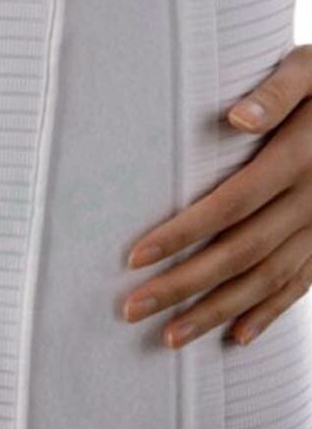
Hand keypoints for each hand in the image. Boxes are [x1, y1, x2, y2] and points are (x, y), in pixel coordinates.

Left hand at [122, 45, 311, 348]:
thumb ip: (279, 91)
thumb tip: (238, 118)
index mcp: (298, 160)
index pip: (230, 204)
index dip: (183, 233)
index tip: (135, 257)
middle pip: (239, 253)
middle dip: (183, 285)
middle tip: (133, 309)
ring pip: (265, 280)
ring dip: (216, 312)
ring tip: (170, 338)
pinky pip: (301, 286)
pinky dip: (269, 313)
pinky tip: (237, 337)